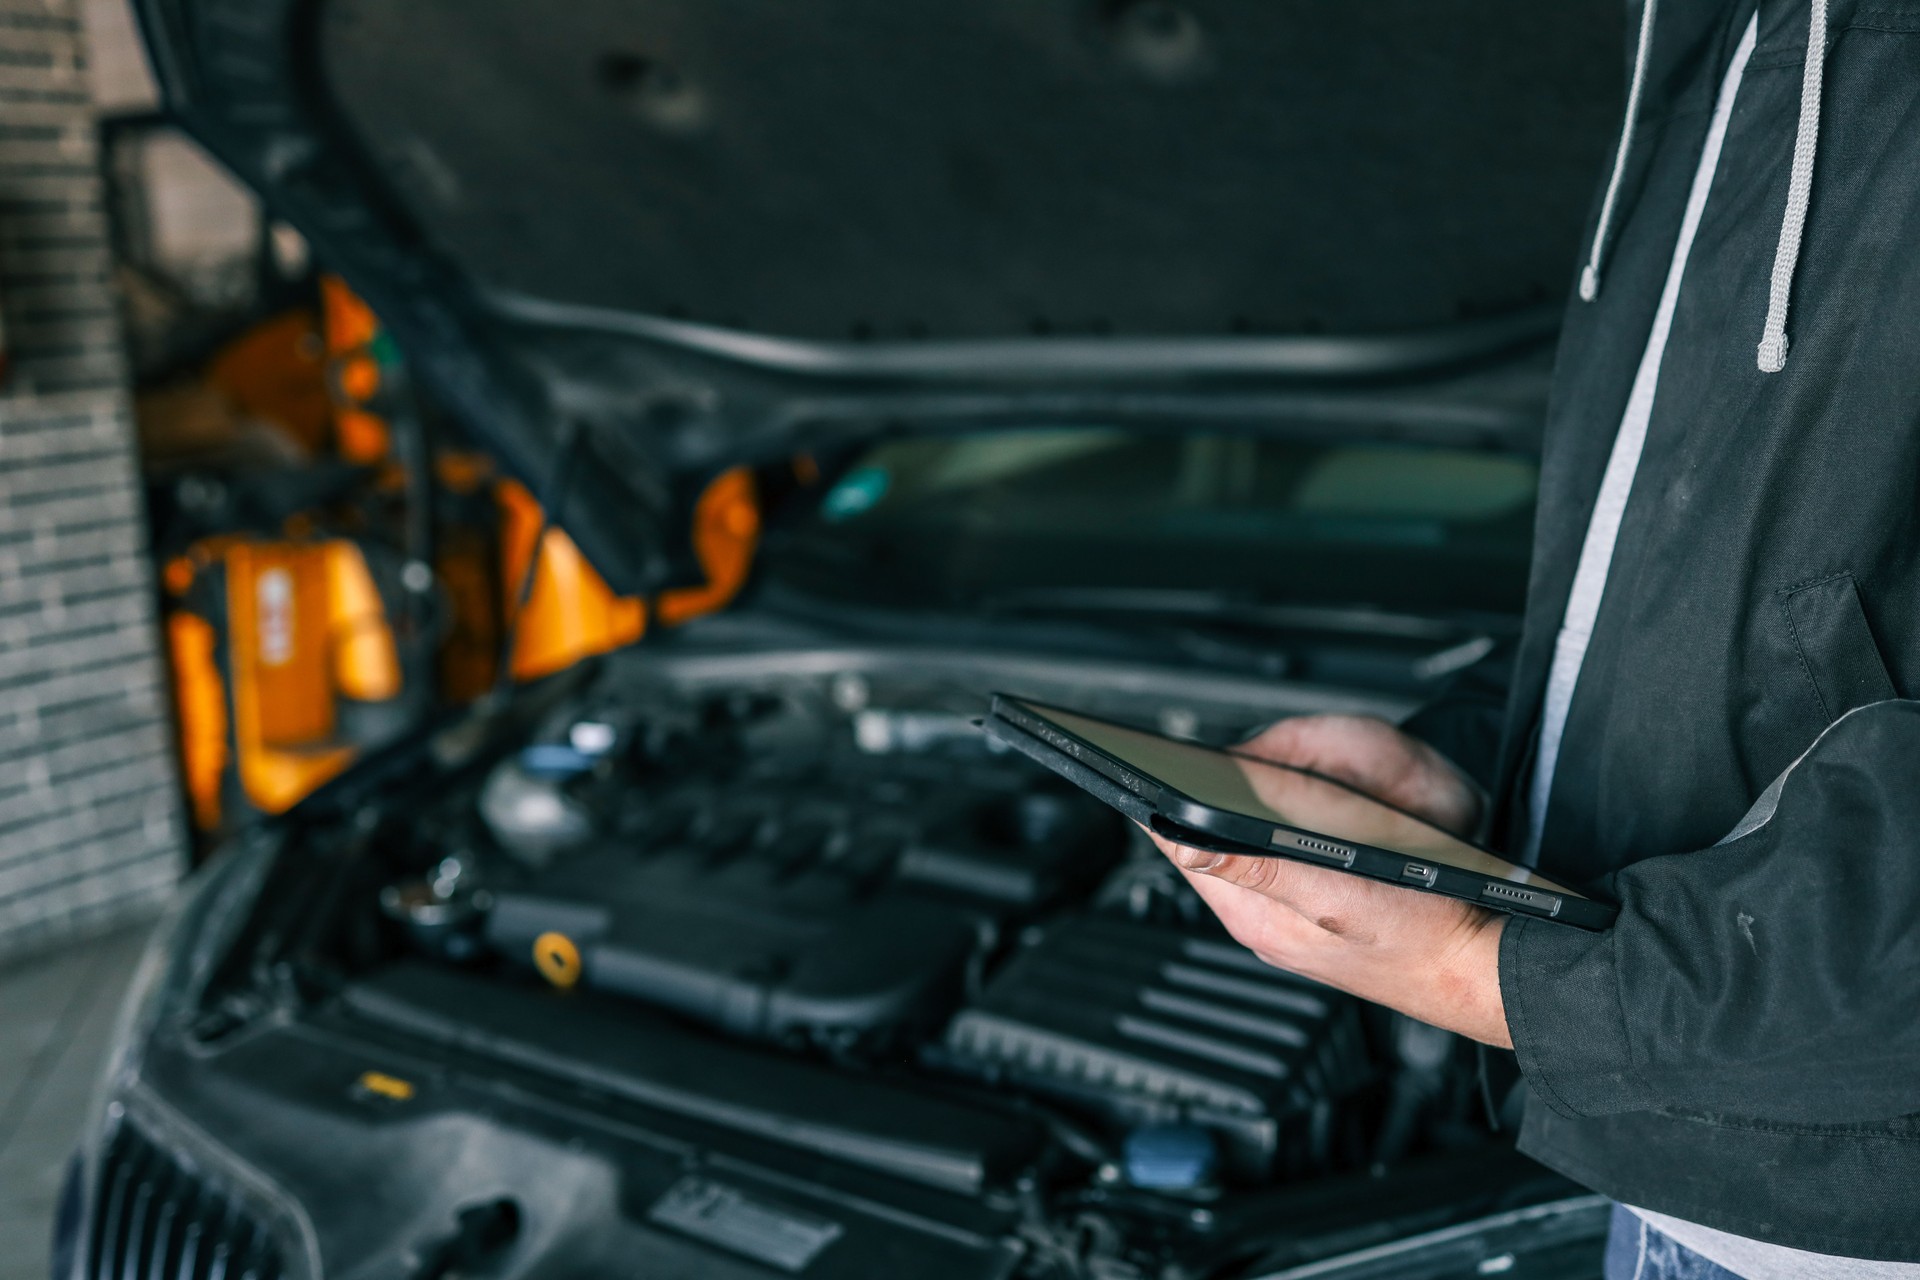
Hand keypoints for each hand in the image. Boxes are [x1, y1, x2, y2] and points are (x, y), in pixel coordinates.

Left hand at [1146, 716, 1511, 1046]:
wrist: (1482, 967)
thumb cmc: (1423, 936)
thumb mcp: (1334, 894)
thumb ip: (1256, 866)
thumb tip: (1178, 840)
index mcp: (1255, 915)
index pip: (1180, 848)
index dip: (1167, 803)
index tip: (1158, 766)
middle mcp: (1264, 920)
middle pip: (1211, 844)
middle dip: (1217, 800)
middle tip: (1232, 766)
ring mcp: (1290, 919)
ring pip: (1248, 850)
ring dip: (1254, 815)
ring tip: (1274, 785)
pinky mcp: (1319, 914)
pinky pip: (1283, 862)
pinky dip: (1289, 834)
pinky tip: (1315, 821)